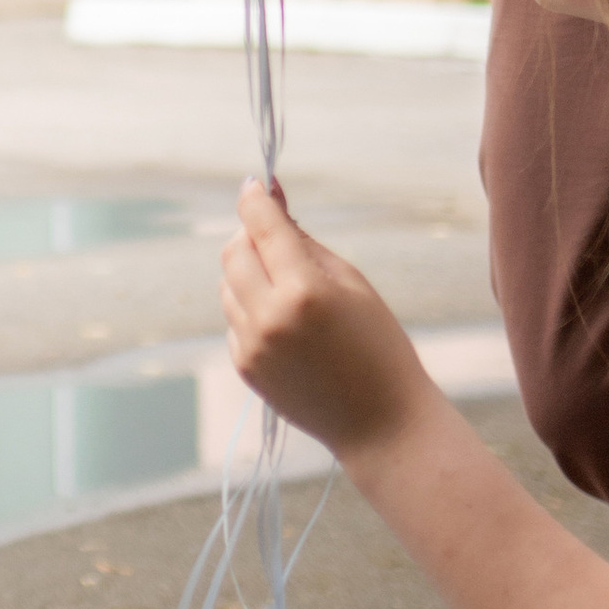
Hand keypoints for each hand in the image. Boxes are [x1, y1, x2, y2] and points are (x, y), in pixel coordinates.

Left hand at [222, 182, 432, 461]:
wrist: (380, 423)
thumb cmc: (379, 347)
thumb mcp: (354, 284)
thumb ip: (307, 244)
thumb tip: (273, 206)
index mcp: (303, 291)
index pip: (262, 227)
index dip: (255, 199)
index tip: (254, 185)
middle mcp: (269, 317)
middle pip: (233, 252)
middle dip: (249, 235)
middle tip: (274, 234)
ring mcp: (252, 345)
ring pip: (228, 284)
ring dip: (248, 273)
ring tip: (289, 288)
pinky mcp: (245, 366)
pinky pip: (233, 318)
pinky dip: (250, 307)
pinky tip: (287, 324)